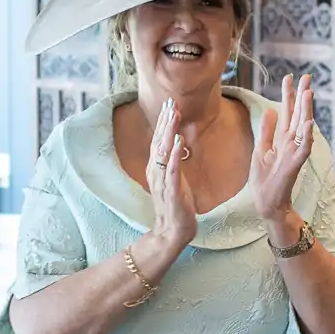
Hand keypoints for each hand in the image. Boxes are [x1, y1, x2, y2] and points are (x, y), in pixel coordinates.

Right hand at [144, 97, 196, 250]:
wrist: (172, 231)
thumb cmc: (175, 204)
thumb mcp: (173, 178)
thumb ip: (172, 161)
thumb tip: (176, 142)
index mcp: (156, 168)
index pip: (159, 140)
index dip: (164, 122)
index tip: (169, 104)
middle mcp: (156, 172)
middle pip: (159, 142)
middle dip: (165, 121)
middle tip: (171, 102)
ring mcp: (163, 181)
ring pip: (164, 152)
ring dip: (168, 132)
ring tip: (174, 114)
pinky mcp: (172, 192)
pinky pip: (172, 171)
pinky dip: (174, 155)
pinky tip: (178, 142)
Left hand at [251, 75, 315, 226]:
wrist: (267, 203)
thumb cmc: (265, 179)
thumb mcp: (261, 149)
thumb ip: (267, 130)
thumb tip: (270, 110)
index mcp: (283, 138)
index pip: (287, 111)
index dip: (288, 94)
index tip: (289, 76)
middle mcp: (291, 143)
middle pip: (298, 114)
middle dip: (301, 96)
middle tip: (306, 76)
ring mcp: (295, 153)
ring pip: (303, 127)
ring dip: (307, 110)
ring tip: (308, 92)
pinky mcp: (294, 165)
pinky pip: (303, 149)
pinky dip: (306, 136)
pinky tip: (308, 123)